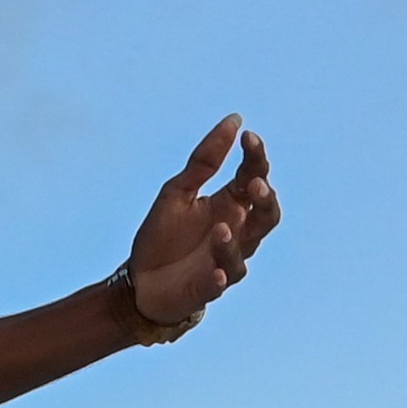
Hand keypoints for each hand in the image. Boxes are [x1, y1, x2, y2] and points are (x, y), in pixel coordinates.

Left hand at [125, 116, 280, 336]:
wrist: (140, 281)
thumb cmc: (163, 236)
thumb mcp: (177, 191)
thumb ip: (204, 161)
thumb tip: (234, 120)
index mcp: (230, 204)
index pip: (254, 176)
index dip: (256, 157)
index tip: (249, 137)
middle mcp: (237, 232)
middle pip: (266, 215)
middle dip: (264, 200)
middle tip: (252, 183)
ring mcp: (225, 261)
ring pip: (244, 251)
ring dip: (234, 240)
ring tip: (221, 227)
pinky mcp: (207, 287)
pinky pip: (219, 283)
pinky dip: (218, 278)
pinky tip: (215, 274)